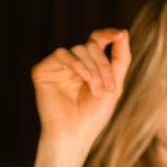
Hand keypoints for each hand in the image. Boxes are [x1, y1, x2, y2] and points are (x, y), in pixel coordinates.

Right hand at [31, 28, 131, 156]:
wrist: (76, 134)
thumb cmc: (95, 116)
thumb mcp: (114, 86)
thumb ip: (120, 59)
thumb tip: (123, 32)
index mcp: (89, 67)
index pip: (97, 41)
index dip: (108, 34)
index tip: (120, 34)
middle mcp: (73, 64)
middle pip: (91, 46)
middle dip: (104, 65)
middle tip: (108, 88)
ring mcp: (58, 67)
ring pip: (79, 49)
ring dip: (93, 69)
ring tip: (96, 91)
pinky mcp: (43, 70)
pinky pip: (61, 54)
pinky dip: (77, 65)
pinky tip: (85, 80)